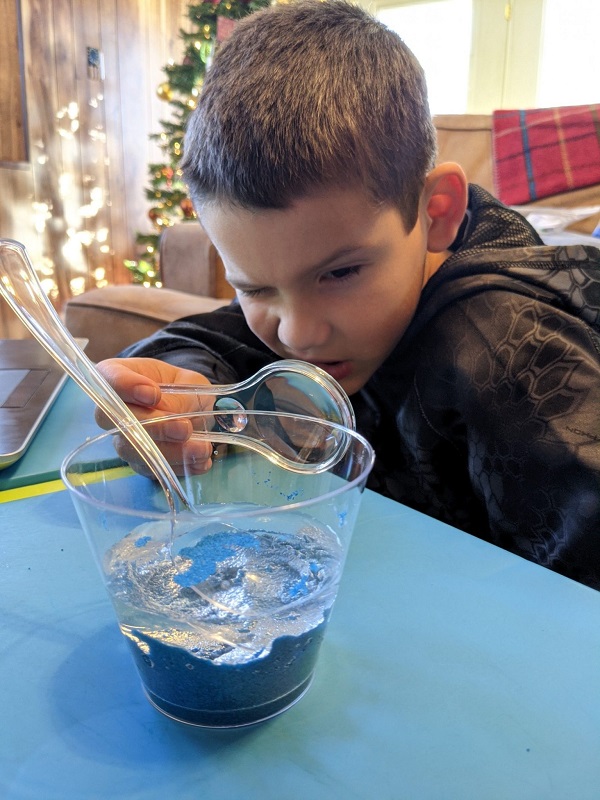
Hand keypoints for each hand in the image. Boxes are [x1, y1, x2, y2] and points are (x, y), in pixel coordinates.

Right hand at [95, 357, 214, 474]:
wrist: (191, 408)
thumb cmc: (183, 388)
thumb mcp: (189, 383)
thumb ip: (180, 396)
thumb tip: (174, 414)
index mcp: (118, 376)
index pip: (110, 379)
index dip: (127, 387)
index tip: (153, 394)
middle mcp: (113, 410)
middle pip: (117, 421)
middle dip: (154, 426)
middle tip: (184, 428)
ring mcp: (122, 438)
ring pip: (134, 450)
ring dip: (170, 452)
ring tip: (201, 449)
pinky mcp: (138, 462)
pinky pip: (152, 469)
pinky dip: (179, 467)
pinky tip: (200, 463)